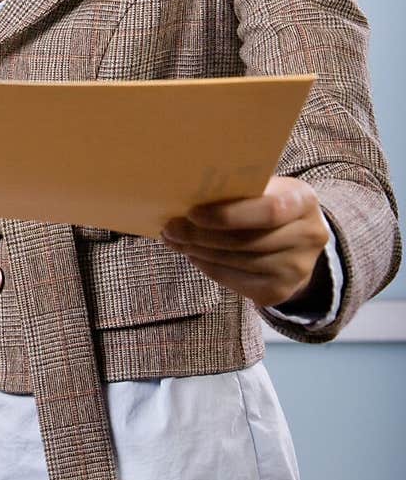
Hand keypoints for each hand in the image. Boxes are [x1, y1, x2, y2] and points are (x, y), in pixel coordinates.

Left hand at [160, 175, 329, 308]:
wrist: (299, 240)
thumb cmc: (270, 203)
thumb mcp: (266, 188)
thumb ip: (238, 189)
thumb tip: (185, 192)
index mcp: (303, 201)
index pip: (268, 211)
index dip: (228, 215)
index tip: (192, 212)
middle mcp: (308, 236)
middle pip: (247, 241)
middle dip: (201, 236)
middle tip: (171, 228)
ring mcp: (296, 269)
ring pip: (237, 262)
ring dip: (199, 252)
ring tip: (175, 240)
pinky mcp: (280, 291)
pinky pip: (234, 281)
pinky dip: (208, 267)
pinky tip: (193, 254)